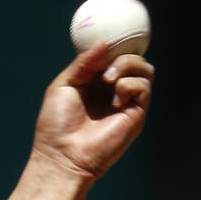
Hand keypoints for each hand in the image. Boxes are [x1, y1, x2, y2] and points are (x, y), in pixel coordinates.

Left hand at [32, 40, 153, 182]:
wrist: (62, 156)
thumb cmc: (56, 126)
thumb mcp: (63, 85)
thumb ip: (83, 63)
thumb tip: (104, 43)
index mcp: (95, 83)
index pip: (114, 54)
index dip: (114, 45)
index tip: (104, 44)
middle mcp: (113, 90)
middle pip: (133, 57)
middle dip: (122, 53)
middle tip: (104, 66)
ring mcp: (125, 102)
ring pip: (144, 68)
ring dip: (127, 65)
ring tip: (108, 79)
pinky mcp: (135, 114)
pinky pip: (144, 86)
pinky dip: (129, 84)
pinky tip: (114, 99)